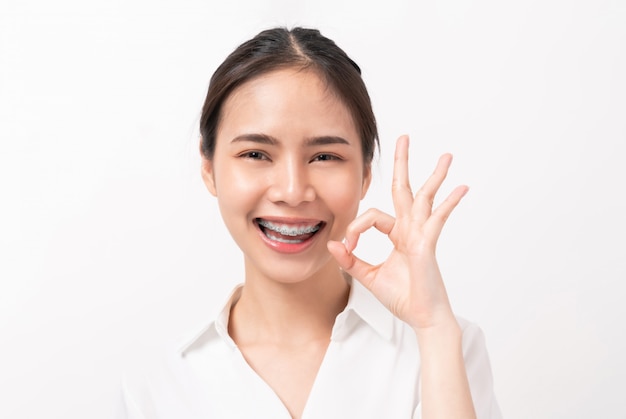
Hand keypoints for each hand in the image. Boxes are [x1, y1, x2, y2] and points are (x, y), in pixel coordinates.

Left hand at [327, 135, 468, 331]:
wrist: (422, 318)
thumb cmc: (402, 297)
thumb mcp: (368, 276)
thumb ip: (351, 260)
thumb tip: (332, 244)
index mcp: (397, 234)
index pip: (373, 215)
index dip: (356, 226)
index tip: (347, 247)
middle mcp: (410, 229)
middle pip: (404, 189)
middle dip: (402, 163)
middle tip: (404, 138)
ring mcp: (421, 235)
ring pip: (425, 198)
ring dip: (435, 176)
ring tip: (447, 156)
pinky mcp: (428, 244)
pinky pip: (437, 219)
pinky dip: (449, 203)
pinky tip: (461, 188)